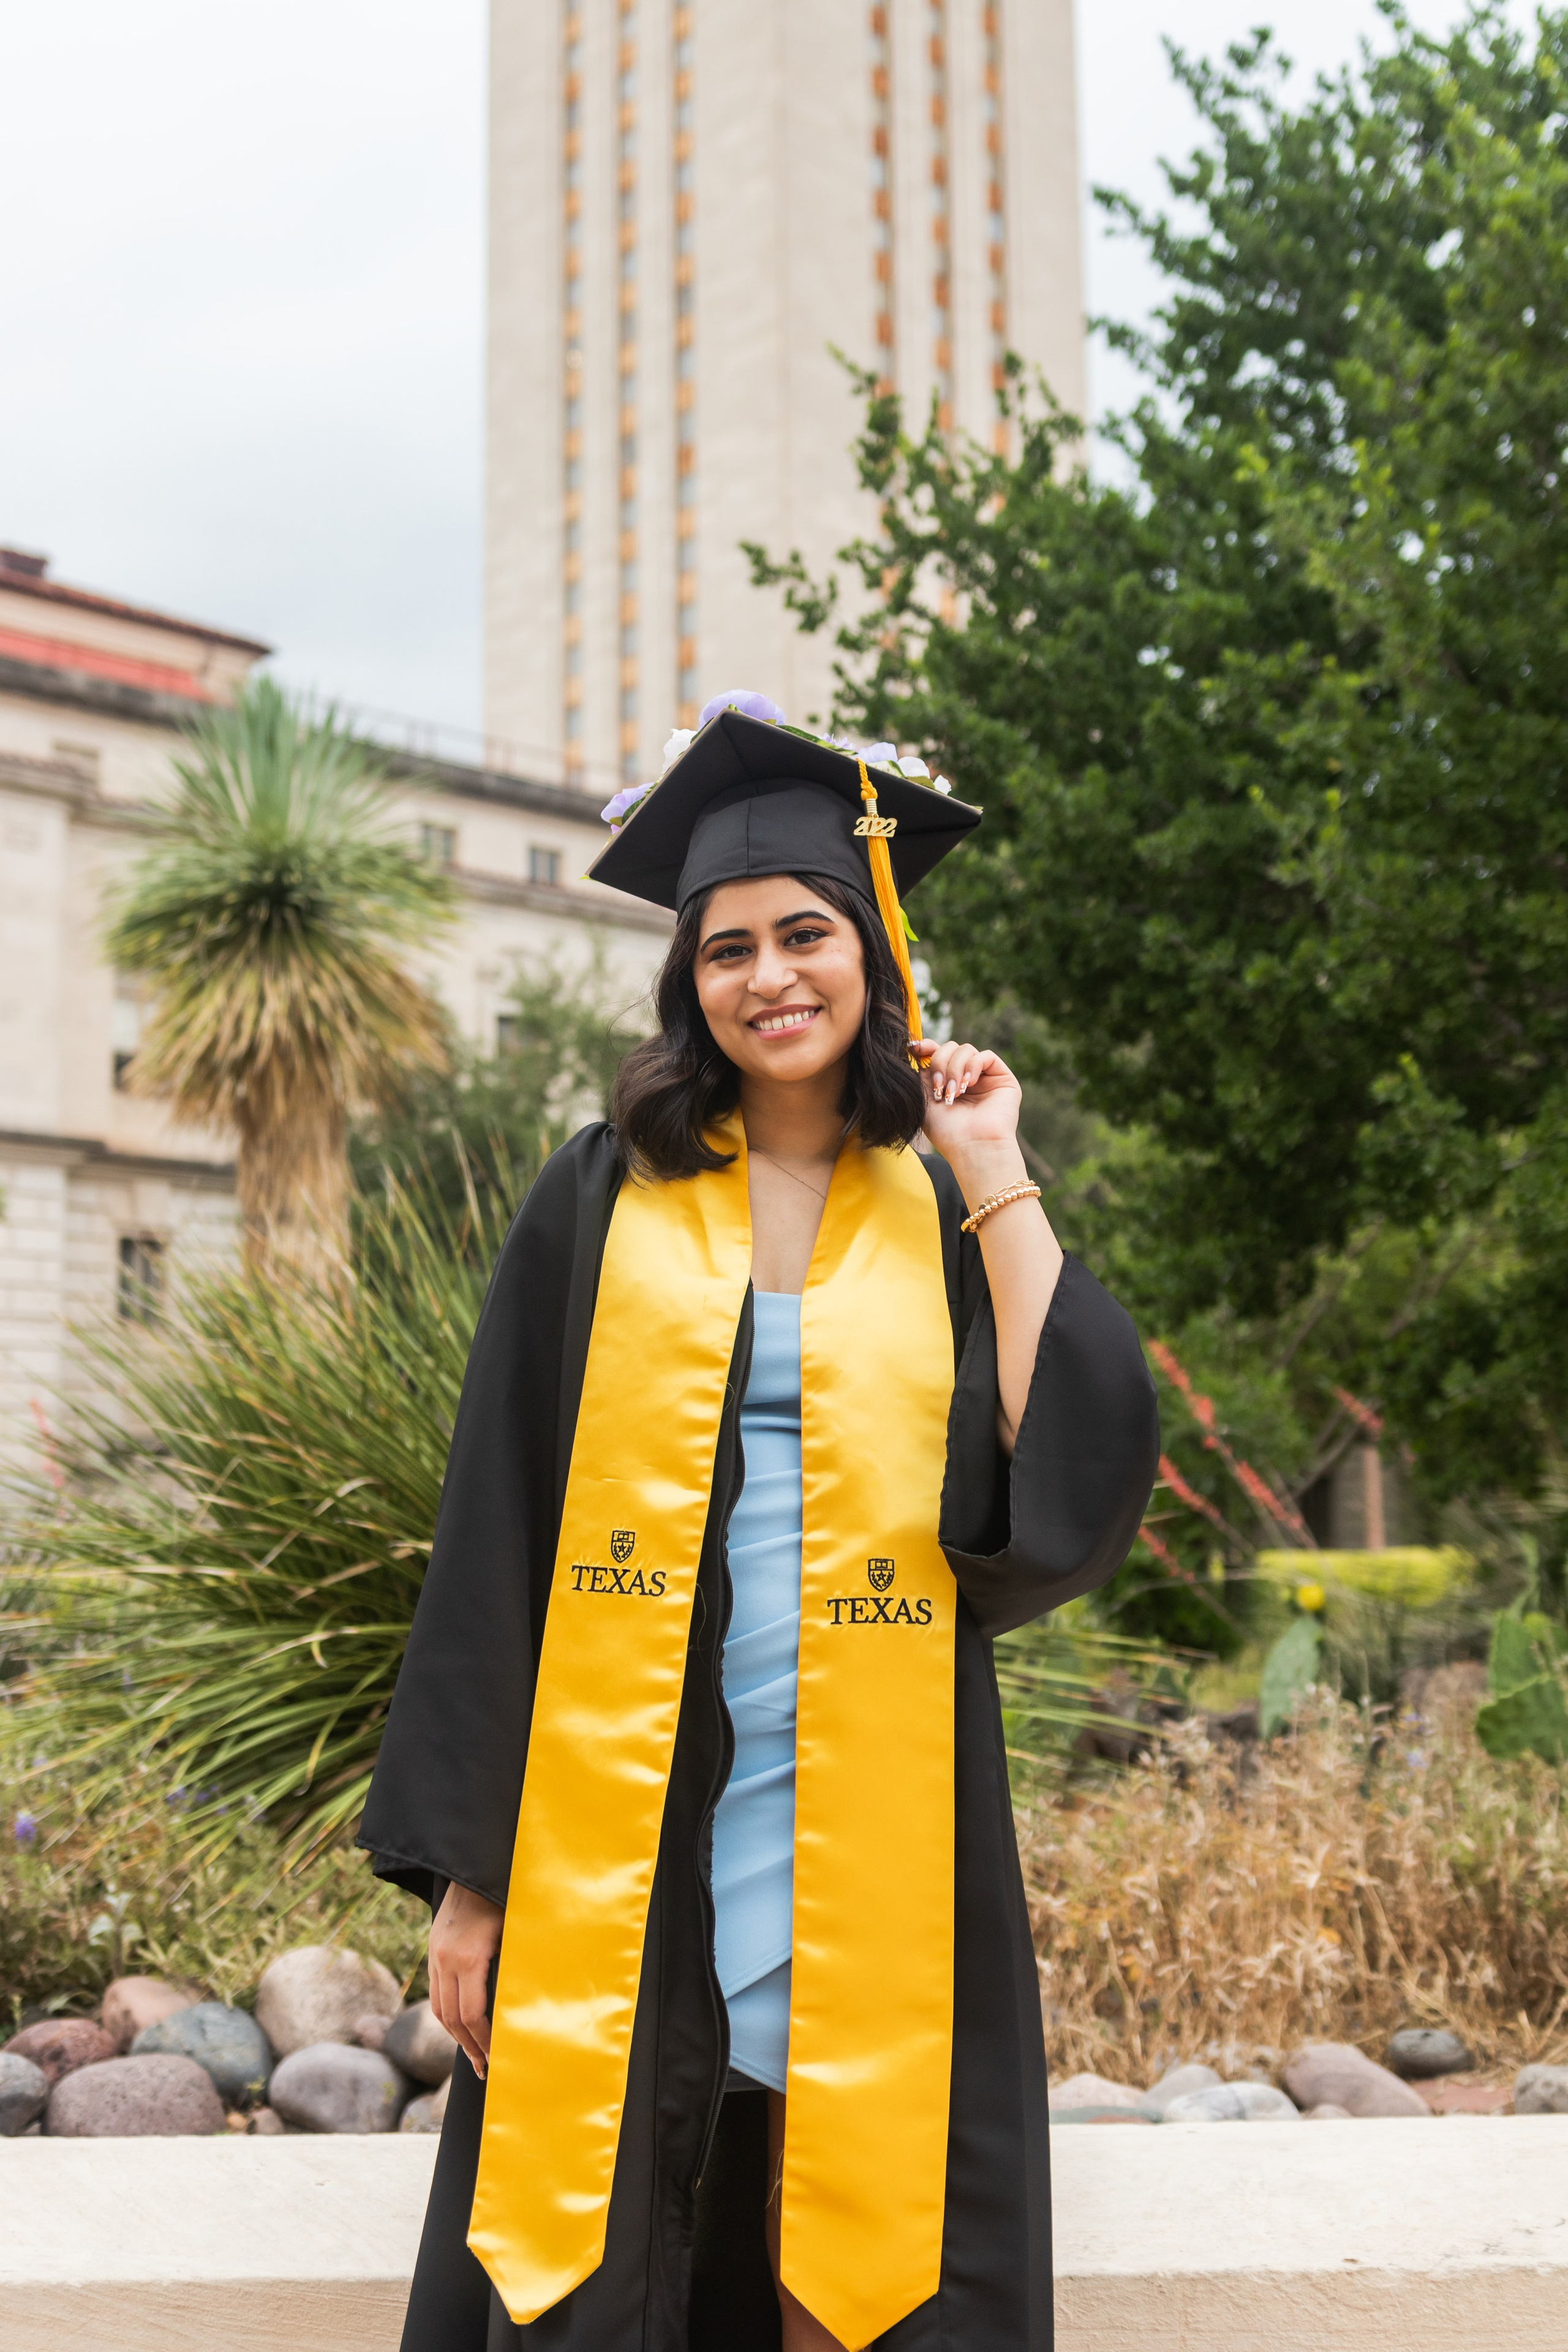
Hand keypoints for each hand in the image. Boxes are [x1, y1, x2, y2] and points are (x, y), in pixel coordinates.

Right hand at [428, 1881, 503, 2078]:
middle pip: (453, 2019)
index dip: (485, 2041)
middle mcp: (446, 1961)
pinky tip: (461, 2026)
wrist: (472, 1866)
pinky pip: (436, 1993)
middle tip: (485, 2070)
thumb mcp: (515, 1930)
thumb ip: (517, 1965)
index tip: (498, 2059)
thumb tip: (535, 2003)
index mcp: (469, 1958)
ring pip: (439, 2009)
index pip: (472, 2015)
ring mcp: (435, 1956)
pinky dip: (448, 2015)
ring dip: (456, 2036)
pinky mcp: (432, 1951)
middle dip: (470, 2047)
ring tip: (473, 2056)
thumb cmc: (504, 1898)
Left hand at [915, 1039, 1023, 1162]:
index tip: (915, 1049)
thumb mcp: (923, 1099)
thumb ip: (920, 1074)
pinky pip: (986, 1056)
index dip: (926, 1047)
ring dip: (955, 1069)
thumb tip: (916, 1049)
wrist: (972, 1146)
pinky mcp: (1002, 1078)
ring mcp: (984, 1078)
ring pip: (966, 1049)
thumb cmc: (947, 1130)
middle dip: (939, 1063)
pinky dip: (973, 1066)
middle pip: (950, 1048)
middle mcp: (966, 1078)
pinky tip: (969, 1084)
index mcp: (947, 1083)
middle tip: (939, 1088)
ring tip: (955, 1093)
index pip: (937, 1054)